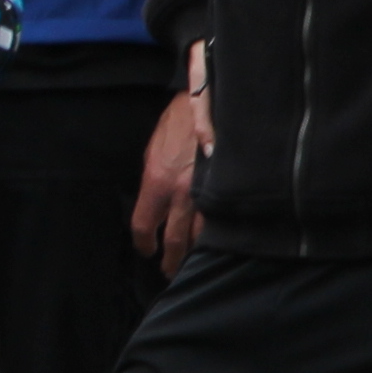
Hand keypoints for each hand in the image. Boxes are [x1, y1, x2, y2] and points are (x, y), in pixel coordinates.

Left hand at [132, 79, 203, 274]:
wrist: (210, 102)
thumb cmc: (178, 122)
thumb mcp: (154, 150)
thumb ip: (153, 181)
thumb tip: (153, 205)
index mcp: (156, 182)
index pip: (144, 226)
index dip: (143, 243)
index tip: (146, 250)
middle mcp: (181, 193)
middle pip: (174, 241)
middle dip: (170, 260)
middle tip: (169, 270)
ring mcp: (207, 193)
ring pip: (200, 238)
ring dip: (195, 254)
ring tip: (191, 264)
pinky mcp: (227, 189)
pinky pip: (221, 222)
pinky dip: (216, 237)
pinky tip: (215, 245)